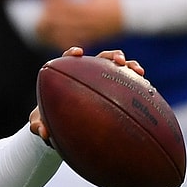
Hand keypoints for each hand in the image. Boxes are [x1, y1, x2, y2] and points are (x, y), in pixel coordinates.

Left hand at [29, 46, 144, 143]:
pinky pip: (128, 87)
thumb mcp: (40, 124)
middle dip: (111, 56)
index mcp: (67, 77)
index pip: (69, 60)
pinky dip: (137, 86)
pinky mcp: (115, 93)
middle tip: (119, 60)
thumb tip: (44, 133)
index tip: (77, 53)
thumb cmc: (48, 121)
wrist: (62, 128)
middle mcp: (87, 76)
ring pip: (118, 70)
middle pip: (100, 59)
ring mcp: (103, 83)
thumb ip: (38, 126)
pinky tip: (148, 90)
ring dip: (129, 66)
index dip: (73, 54)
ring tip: (138, 71)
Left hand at [36, 0, 123, 49]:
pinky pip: (77, 41)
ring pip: (68, 32)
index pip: (68, 4)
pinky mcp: (94, 38)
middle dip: (51, 16)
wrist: (136, 16)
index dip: (55, 1)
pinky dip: (66, 40)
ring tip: (44, 25)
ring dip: (55, 29)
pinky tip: (56, 38)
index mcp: (91, 6)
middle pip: (65, 20)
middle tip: (41, 12)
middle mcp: (90, 20)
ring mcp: (91, 30)